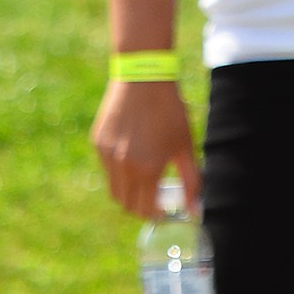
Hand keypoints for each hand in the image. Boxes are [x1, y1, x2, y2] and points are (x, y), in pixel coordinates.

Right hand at [93, 74, 199, 218]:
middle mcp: (123, 166)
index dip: (157, 216)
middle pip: (127, 206)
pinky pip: (107, 169)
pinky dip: (119, 173)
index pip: (146, 211)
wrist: (143, 78)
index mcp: (147, 170)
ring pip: (114, 190)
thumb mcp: (186, 148)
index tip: (165, 211)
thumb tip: (195, 211)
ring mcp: (107, 154)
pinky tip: (133, 157)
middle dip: (141, 209)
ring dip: (129, 193)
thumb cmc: (170, 112)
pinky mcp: (97, 142)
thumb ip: (191, 183)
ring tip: (145, 180)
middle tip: (154, 200)